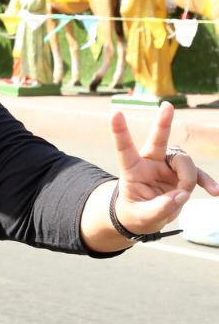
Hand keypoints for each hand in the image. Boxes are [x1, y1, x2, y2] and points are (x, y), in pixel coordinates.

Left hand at [109, 103, 218, 235]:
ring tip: (181, 196)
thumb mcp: (142, 218)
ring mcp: (168, 167)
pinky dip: (206, 181)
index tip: (115, 113)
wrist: (146, 218)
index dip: (120, 131)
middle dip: (163, 122)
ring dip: (188, 179)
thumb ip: (159, 209)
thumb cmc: (135, 214)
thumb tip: (181, 196)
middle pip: (158, 140)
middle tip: (167, 105)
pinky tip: (215, 191)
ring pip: (184, 161)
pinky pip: (198, 173)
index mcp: (132, 169)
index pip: (124, 148)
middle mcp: (150, 163)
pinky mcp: (182, 175)